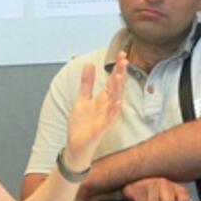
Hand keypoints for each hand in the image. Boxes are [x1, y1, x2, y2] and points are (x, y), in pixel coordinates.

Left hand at [63, 53, 126, 168]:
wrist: (76, 146)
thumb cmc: (82, 125)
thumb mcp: (82, 99)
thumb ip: (86, 83)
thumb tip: (89, 64)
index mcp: (103, 99)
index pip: (112, 81)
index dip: (117, 68)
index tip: (121, 54)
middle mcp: (108, 107)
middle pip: (116, 88)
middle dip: (121, 74)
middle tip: (124, 60)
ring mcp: (107, 117)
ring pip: (115, 101)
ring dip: (118, 89)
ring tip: (119, 75)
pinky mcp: (102, 128)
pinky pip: (110, 118)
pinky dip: (114, 109)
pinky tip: (117, 101)